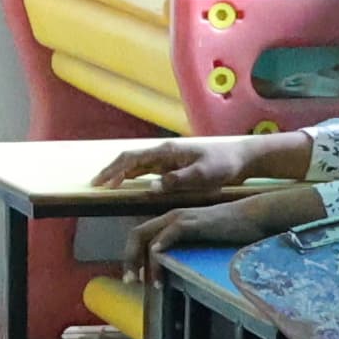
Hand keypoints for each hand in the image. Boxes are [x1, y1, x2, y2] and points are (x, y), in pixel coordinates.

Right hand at [95, 135, 244, 195]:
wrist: (242, 159)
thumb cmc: (224, 165)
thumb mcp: (203, 175)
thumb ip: (176, 180)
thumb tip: (150, 186)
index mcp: (166, 152)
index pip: (131, 158)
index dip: (113, 170)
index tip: (100, 182)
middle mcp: (163, 152)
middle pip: (129, 159)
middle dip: (111, 171)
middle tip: (96, 185)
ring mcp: (168, 158)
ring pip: (136, 164)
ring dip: (120, 173)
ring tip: (107, 185)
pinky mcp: (173, 165)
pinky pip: (147, 169)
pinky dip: (133, 175)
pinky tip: (129, 183)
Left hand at [121, 196, 261, 283]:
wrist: (254, 216)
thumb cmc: (231, 232)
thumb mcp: (200, 243)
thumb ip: (184, 252)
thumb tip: (173, 273)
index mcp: (169, 222)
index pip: (139, 237)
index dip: (131, 256)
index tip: (133, 278)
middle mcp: (170, 218)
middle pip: (136, 235)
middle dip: (129, 259)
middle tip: (130, 281)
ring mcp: (181, 218)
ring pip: (149, 236)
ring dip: (145, 261)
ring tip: (149, 282)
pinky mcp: (195, 222)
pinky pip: (172, 232)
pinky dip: (161, 244)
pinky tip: (158, 257)